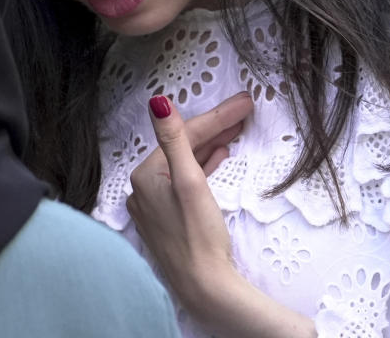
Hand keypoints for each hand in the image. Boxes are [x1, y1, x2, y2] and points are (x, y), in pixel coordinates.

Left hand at [127, 93, 315, 337]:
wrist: (206, 287)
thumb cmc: (199, 235)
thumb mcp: (189, 181)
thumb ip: (175, 139)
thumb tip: (158, 102)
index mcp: (144, 175)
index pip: (184, 136)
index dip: (217, 116)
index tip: (245, 102)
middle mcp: (143, 189)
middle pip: (183, 148)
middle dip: (215, 128)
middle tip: (245, 110)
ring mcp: (155, 205)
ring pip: (186, 164)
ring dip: (211, 145)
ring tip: (237, 128)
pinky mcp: (170, 219)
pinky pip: (187, 183)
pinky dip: (204, 167)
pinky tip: (220, 156)